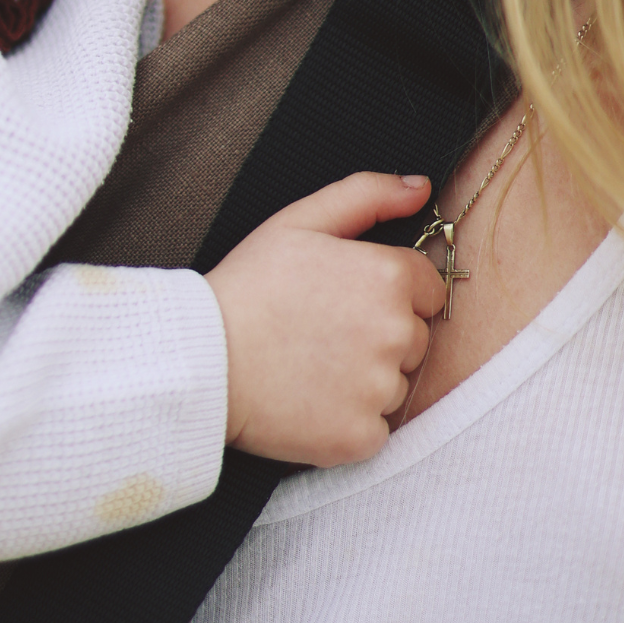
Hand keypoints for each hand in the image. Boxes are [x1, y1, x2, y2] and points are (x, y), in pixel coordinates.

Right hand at [206, 172, 444, 467]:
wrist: (198, 358)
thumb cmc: (246, 286)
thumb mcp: (297, 222)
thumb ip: (365, 195)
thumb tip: (421, 187)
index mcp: (389, 277)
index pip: (425, 291)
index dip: (384, 294)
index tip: (341, 301)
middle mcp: (396, 333)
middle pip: (413, 340)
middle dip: (377, 337)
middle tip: (316, 334)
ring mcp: (380, 389)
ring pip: (393, 385)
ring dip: (362, 381)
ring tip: (305, 367)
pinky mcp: (361, 435)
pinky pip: (373, 429)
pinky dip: (346, 422)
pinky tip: (305, 401)